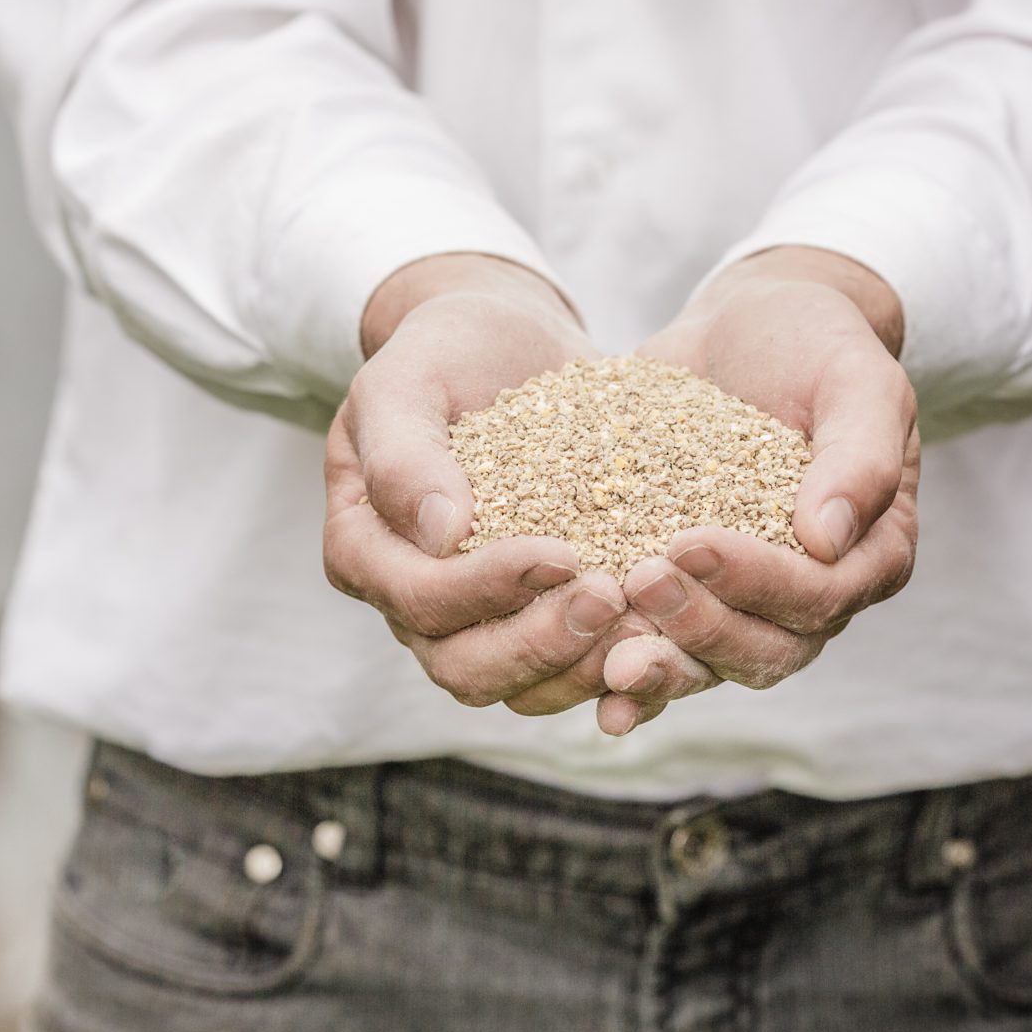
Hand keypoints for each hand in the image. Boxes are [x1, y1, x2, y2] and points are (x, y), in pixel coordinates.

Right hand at [325, 254, 648, 713]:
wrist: (502, 344)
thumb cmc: (443, 351)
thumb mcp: (405, 378)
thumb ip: (403, 453)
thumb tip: (440, 533)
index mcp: (364, 549)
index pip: (419, 598)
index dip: (487, 589)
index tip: (563, 552)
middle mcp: (411, 602)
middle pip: (464, 667)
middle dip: (540, 643)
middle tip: (613, 599)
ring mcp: (474, 620)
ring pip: (518, 687)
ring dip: (583, 668)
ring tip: (647, 625)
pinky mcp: (534, 617)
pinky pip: (570, 668)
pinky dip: (614, 662)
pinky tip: (667, 634)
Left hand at [594, 247, 919, 734]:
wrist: (749, 328)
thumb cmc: (816, 342)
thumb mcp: (855, 375)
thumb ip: (861, 451)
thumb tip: (829, 540)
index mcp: (871, 552)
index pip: (822, 594)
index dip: (759, 580)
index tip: (691, 543)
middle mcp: (815, 594)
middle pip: (768, 648)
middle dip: (702, 627)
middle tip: (640, 582)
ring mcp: (747, 603)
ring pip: (714, 665)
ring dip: (663, 669)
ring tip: (608, 664)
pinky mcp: (691, 595)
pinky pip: (666, 649)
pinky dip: (633, 679)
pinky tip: (593, 695)